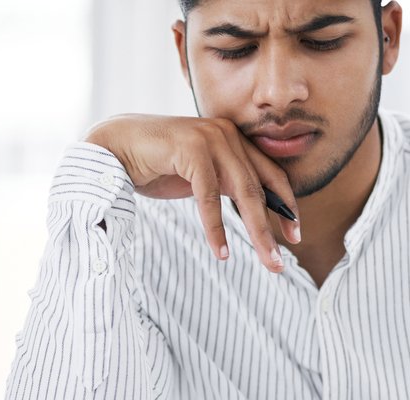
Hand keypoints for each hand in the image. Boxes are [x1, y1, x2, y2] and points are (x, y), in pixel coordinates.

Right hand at [85, 114, 301, 271]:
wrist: (114, 146)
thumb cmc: (155, 164)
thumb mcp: (200, 176)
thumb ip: (226, 185)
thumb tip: (255, 213)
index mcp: (233, 138)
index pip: (271, 174)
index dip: (286, 206)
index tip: (294, 236)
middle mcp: (227, 134)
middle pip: (261, 188)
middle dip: (274, 228)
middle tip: (281, 263)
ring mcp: (210, 138)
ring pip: (243, 193)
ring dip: (256, 233)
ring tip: (267, 262)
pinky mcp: (191, 150)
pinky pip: (210, 197)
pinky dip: (216, 228)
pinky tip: (222, 252)